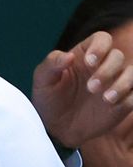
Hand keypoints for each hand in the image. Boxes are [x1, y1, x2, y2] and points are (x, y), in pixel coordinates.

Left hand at [32, 31, 132, 147]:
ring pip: (132, 73)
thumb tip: (69, 56)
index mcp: (85, 55)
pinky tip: (111, 104)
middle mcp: (103, 66)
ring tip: (105, 98)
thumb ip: (52, 64)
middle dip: (107, 70)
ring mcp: (115, 83)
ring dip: (121, 84)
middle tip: (90, 87)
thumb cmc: (48, 98)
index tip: (89, 62)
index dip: (100, 46)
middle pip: (117, 56)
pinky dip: (128, 98)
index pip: (102, 39)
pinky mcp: (123, 102)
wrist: (56, 127)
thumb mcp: (43, 80)